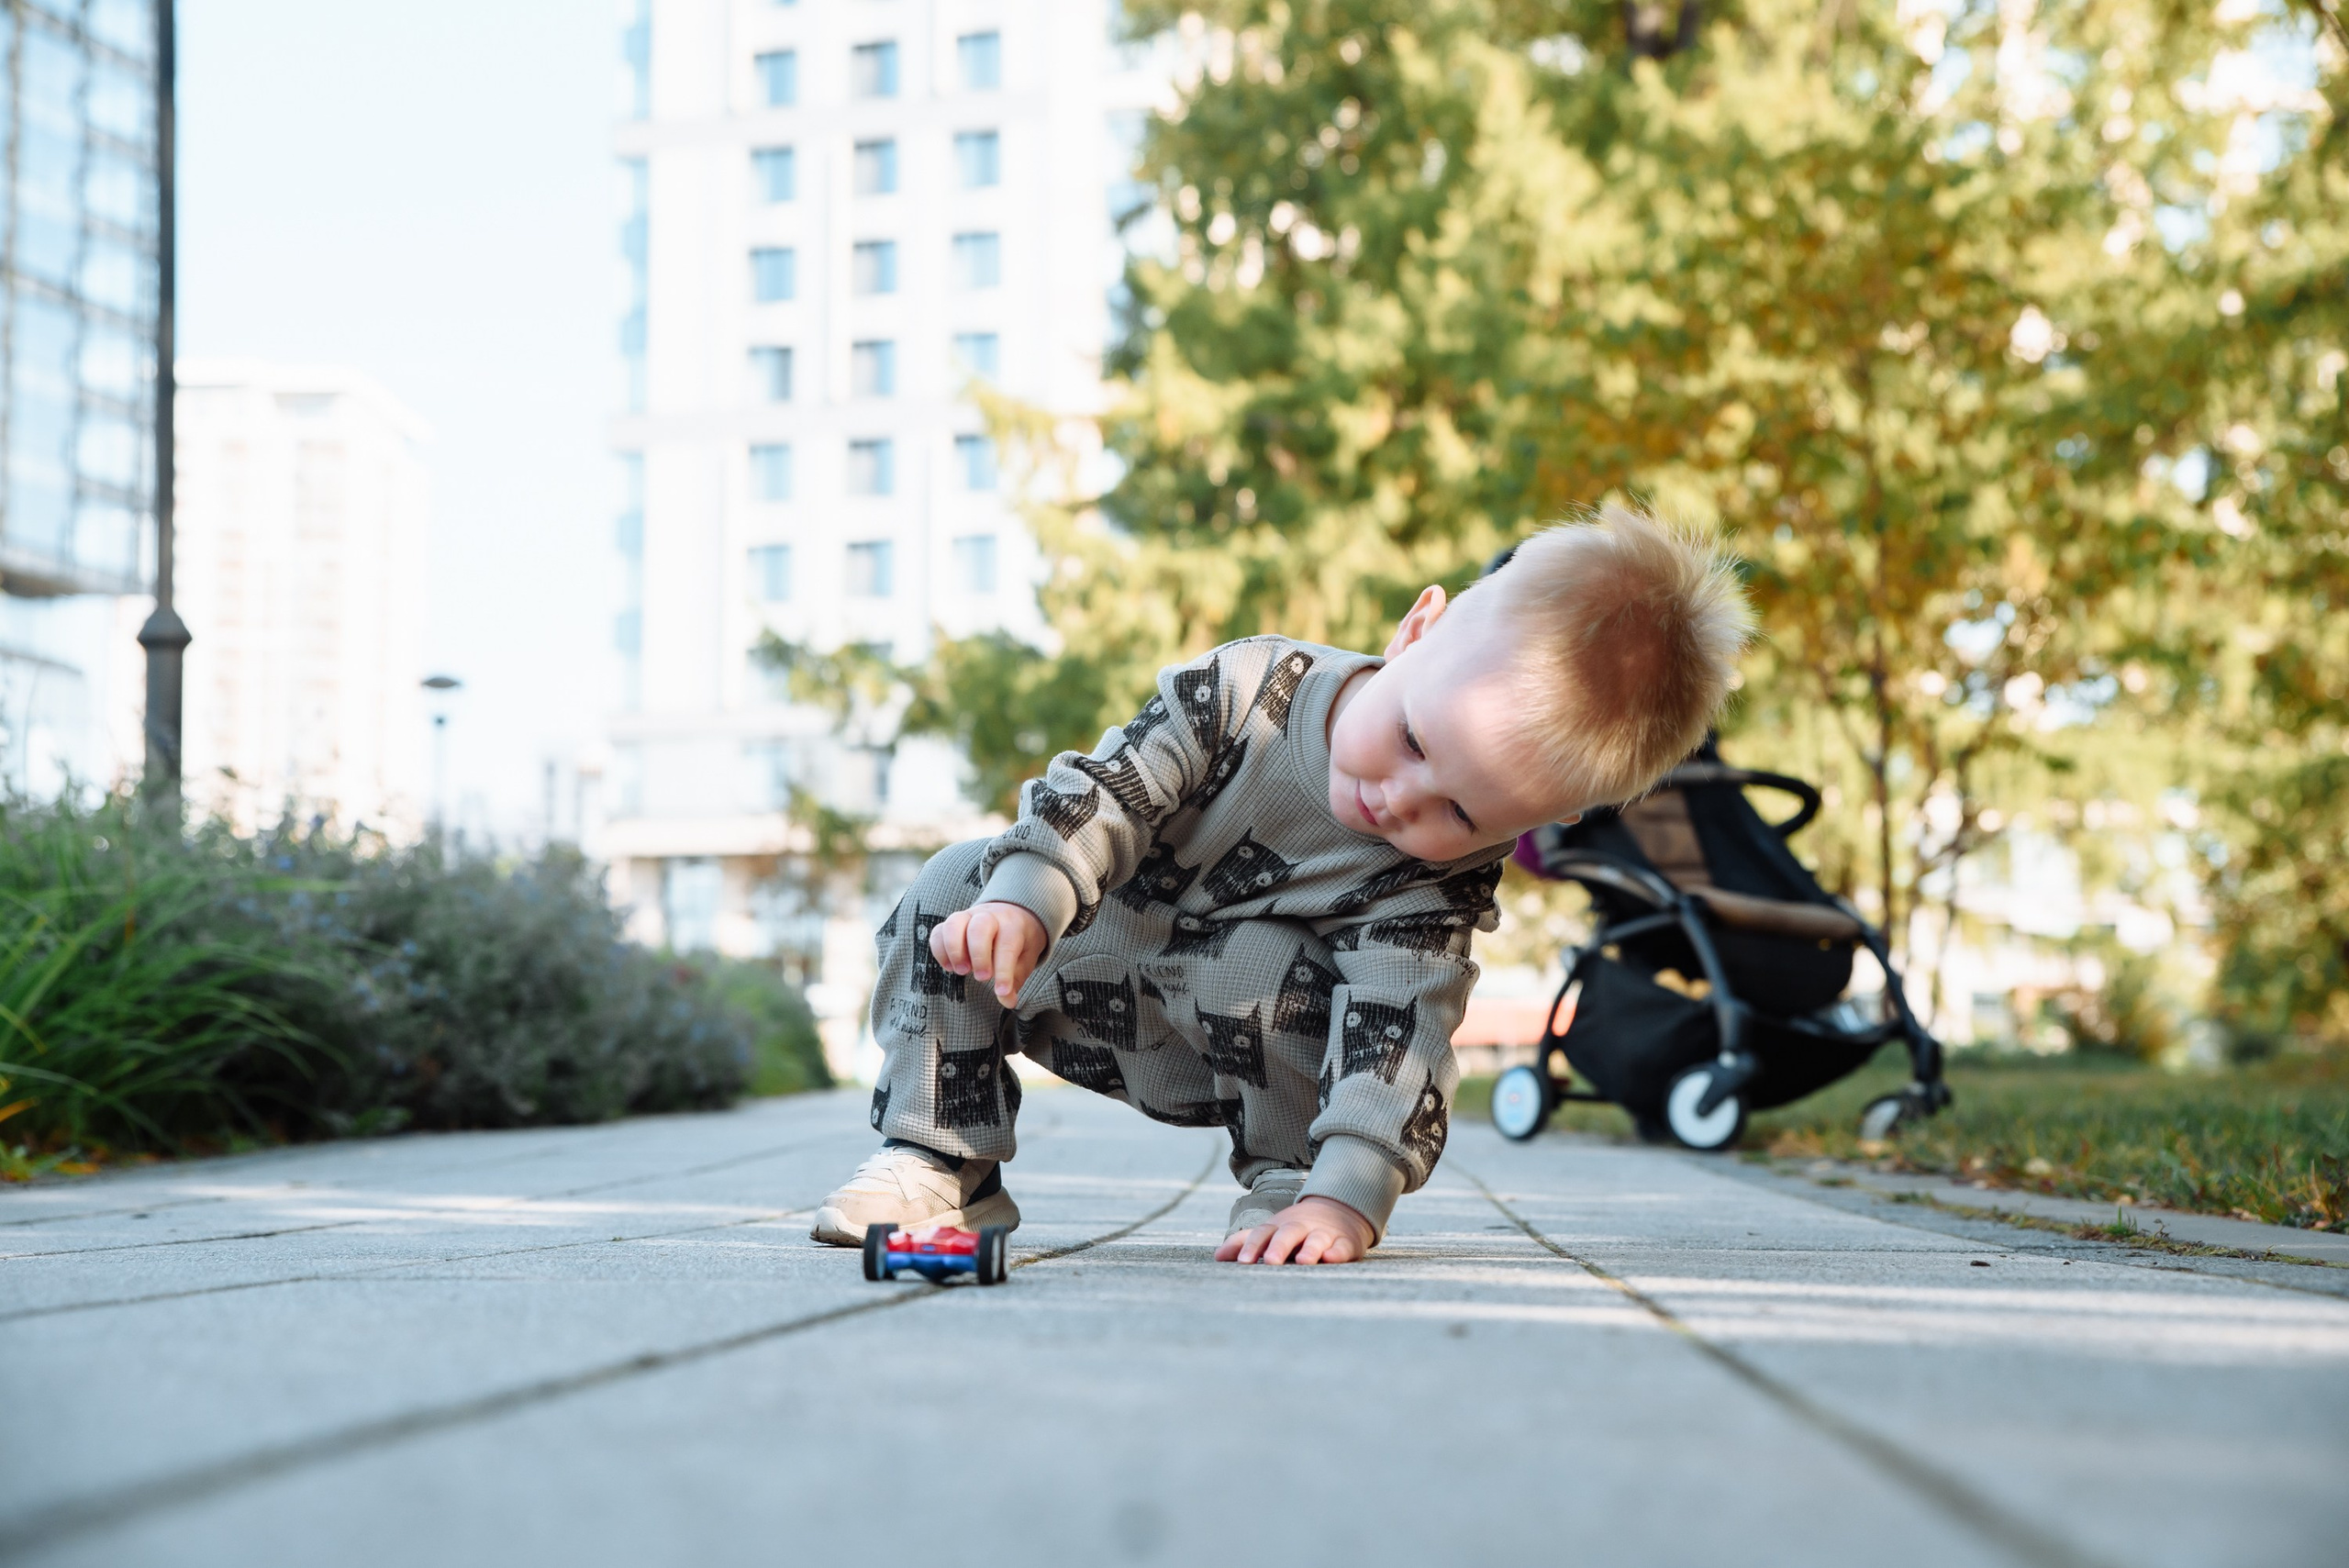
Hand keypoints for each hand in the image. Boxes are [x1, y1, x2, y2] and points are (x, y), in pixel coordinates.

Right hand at [930, 901, 1047, 1003]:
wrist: (1012, 914)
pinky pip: (938, 931)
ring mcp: (968, 917)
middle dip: (978, 955)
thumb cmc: (1018, 942)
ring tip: (961, 971)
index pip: (1007, 945)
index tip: (1001, 992)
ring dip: (954, 950)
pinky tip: (949, 967)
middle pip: (979, 927)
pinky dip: (939, 951)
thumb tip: (1008, 1001)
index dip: (1004, 971)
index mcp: (1013, 925)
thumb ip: (1015, 980)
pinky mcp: (953, 923)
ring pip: (954, 924)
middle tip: (981, 978)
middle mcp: (989, 917)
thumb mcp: (1025, 960)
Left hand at [1215, 1196, 1374, 1265]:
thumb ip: (1245, 1242)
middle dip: (1279, 1247)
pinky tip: (1332, 1257)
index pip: (1262, 1234)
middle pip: (1288, 1234)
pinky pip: (1342, 1247)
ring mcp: (1323, 1234)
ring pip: (1316, 1239)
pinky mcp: (1345, 1242)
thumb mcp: (1271, 1231)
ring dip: (1310, 1249)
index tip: (1242, 1262)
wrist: (1338, 1209)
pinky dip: (1338, 1252)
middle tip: (1271, 1262)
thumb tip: (1217, 1256)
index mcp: (1279, 1227)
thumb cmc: (1296, 1228)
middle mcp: (1300, 1228)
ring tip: (1303, 1260)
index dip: (1252, 1247)